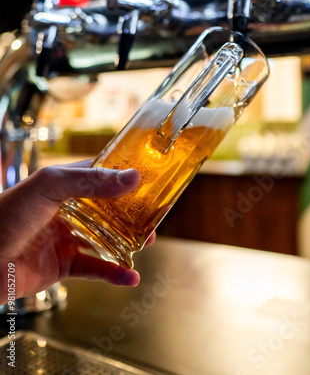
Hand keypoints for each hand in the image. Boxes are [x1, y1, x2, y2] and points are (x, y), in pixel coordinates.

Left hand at [0, 161, 154, 304]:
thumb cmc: (6, 215)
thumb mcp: (49, 186)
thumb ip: (90, 181)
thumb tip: (132, 178)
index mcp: (63, 185)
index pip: (99, 175)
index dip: (123, 177)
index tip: (148, 178)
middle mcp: (67, 210)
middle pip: (108, 208)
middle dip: (132, 211)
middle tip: (154, 213)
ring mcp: (66, 237)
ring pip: (105, 238)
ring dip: (128, 241)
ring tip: (149, 241)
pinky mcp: (64, 264)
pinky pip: (95, 268)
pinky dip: (114, 273)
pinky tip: (130, 275)